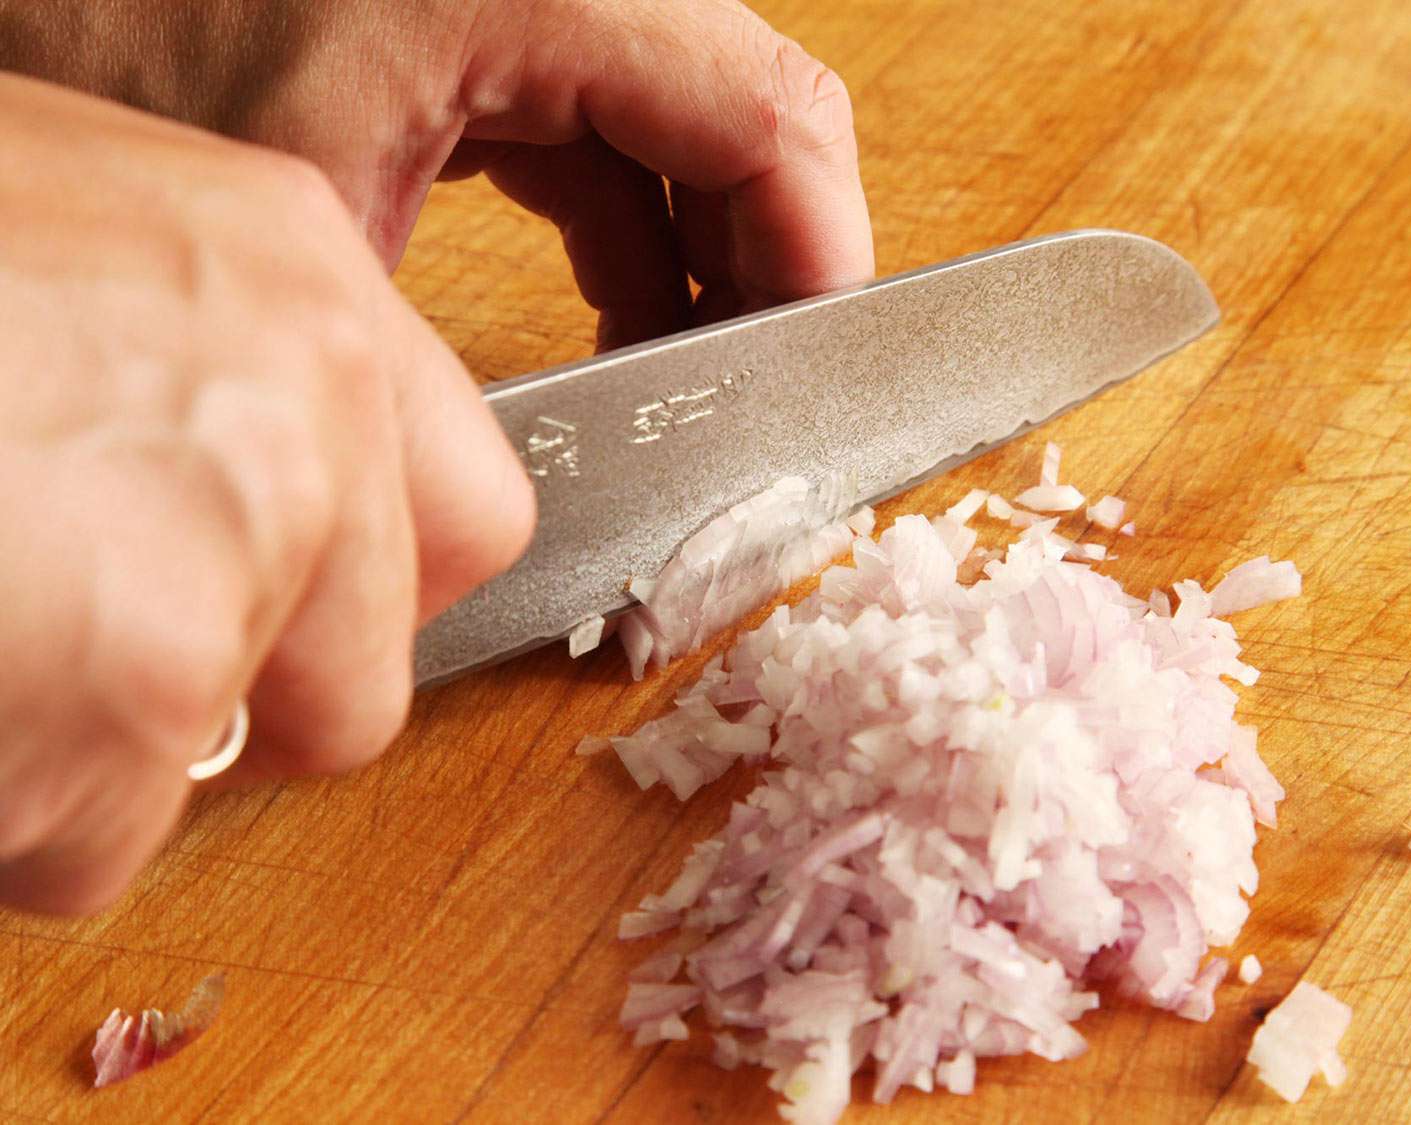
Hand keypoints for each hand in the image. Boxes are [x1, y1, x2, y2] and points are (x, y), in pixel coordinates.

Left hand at [0, 0, 875, 350]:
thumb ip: (466, 361)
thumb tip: (560, 485)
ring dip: (698, 257)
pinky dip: (628, 223)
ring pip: (684, 127)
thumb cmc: (110, 42)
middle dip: (761, 269)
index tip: (813, 373)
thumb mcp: (316, 235)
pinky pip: (610, 122)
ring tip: (677, 379)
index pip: (770, 115)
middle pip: (746, 118)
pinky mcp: (493, 20)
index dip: (819, 255)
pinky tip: (619, 316)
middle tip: (745, 402)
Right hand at [0, 75, 533, 913]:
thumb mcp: (63, 233)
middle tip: (94, 676)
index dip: (379, 593)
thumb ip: (198, 359)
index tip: (306, 628)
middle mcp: (311, 413)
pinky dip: (7, 811)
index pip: (470, 512)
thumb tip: (236, 470)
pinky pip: (85, 842)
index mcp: (300, 282)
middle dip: (235, 716)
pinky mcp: (138, 696)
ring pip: (199, 771)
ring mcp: (234, 562)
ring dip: (74, 760)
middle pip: (358, 681)